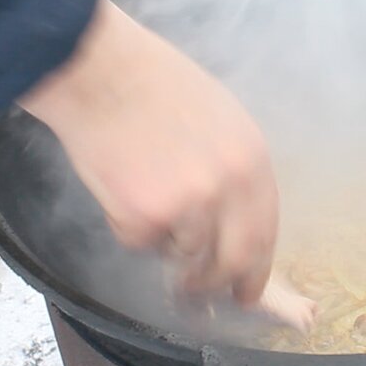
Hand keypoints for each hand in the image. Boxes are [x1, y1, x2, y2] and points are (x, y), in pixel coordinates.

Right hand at [19, 0, 277, 303]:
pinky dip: (126, 225)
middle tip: (200, 297)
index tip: (246, 291)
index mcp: (252, 160)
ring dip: (163, 240)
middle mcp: (228, 188)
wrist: (100, 69)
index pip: (265, 232)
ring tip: (141, 197)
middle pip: (233, 262)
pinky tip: (119, 183)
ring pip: (181, 254)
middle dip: (216, 284)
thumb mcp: (222, 118)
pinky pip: (138, 242)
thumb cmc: (155, 84)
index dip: (256, 269)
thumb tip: (235, 221)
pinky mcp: (143, 216)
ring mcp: (188, 205)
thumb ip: (235, 169)